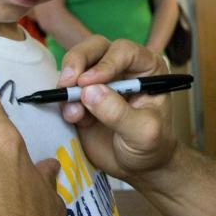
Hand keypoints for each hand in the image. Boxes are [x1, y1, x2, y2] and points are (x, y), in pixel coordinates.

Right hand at [56, 36, 177, 180]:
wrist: (138, 167)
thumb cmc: (151, 146)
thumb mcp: (143, 133)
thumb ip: (118, 112)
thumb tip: (90, 92)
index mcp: (147, 68)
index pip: (124, 51)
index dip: (106, 63)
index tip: (88, 82)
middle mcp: (122, 68)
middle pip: (95, 48)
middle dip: (78, 61)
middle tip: (67, 83)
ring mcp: (100, 81)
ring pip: (76, 64)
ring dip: (68, 85)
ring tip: (73, 113)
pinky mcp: (82, 97)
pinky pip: (66, 90)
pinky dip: (64, 102)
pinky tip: (74, 119)